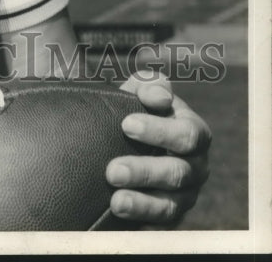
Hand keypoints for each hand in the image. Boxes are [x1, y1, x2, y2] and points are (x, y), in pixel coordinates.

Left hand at [105, 71, 210, 226]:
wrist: (123, 139)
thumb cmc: (135, 109)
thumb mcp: (141, 92)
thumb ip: (150, 85)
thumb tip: (160, 97)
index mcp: (193, 131)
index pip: (187, 134)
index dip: (159, 130)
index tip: (126, 124)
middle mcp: (195, 165)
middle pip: (178, 172)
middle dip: (145, 171)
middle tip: (113, 170)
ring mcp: (184, 194)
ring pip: (170, 203)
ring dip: (141, 201)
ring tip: (115, 199)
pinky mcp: (169, 215)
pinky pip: (160, 222)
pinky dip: (141, 217)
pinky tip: (120, 211)